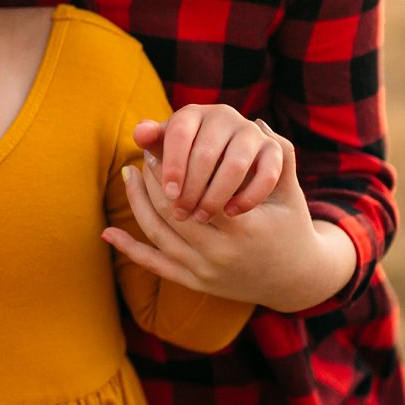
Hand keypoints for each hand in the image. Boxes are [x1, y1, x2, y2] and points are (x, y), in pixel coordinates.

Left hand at [103, 129, 354, 311]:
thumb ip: (280, 156)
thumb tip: (258, 120)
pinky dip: (129, 248)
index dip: (174, 167)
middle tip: (143, 154)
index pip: (197, 191)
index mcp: (244, 228)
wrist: (296, 279)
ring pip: (158, 234)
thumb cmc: (292, 225)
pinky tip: (108, 232)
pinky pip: (155, 265)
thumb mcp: (290, 192)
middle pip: (172, 211)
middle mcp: (221, 254)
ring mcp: (205, 272)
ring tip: (129, 174)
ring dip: (138, 202)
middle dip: (153, 180)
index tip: (162, 145)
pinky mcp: (195, 283)